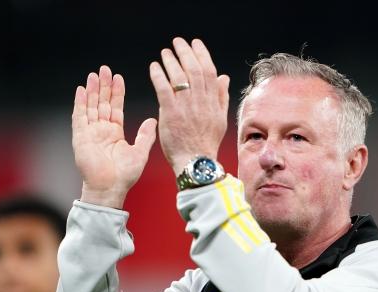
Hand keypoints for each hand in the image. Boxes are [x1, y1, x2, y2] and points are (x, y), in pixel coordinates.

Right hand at [72, 66, 156, 207]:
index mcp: (115, 133)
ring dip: (92, 90)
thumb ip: (146, 135)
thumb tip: (153, 120)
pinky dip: (80, 103)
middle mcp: (101, 130)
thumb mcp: (140, 152)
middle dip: (104, 86)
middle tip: (105, 69)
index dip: (117, 92)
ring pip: (90, 106)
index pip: (115, 107)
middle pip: (102, 103)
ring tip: (94, 74)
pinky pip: (79, 117)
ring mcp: (90, 133)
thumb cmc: (125, 175)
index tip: (119, 77)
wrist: (110, 188)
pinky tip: (81, 90)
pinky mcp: (81, 138)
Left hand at [149, 38, 229, 174]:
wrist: (196, 163)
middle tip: (177, 42)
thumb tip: (223, 77)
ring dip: (171, 61)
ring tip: (165, 52)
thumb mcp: (220, 119)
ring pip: (180, 77)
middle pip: (194, 70)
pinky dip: (159, 76)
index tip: (195, 43)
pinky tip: (154, 67)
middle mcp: (201, 102)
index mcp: (213, 102)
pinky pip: (164, 90)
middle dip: (186, 52)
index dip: (202, 54)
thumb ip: (221, 97)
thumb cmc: (206, 143)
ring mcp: (186, 108)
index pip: (209, 71)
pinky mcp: (171, 115)